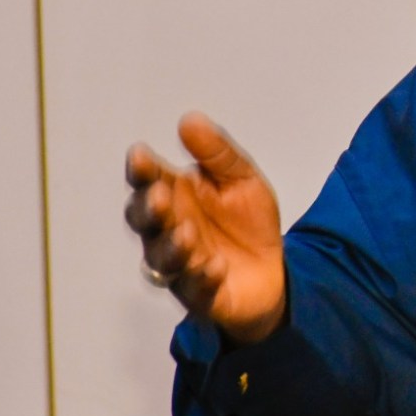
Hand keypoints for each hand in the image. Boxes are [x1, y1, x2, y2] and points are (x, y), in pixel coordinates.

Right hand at [124, 112, 286, 344]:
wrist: (275, 270)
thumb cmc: (246, 222)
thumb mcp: (241, 179)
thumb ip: (216, 153)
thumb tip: (189, 118)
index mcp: (174, 198)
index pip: (147, 182)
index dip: (141, 171)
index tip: (140, 155)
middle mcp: (168, 232)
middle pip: (144, 222)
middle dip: (149, 210)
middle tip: (161, 197)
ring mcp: (181, 266)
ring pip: (162, 260)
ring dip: (173, 247)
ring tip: (189, 234)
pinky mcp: (201, 296)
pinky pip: (193, 290)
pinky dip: (201, 278)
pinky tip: (215, 266)